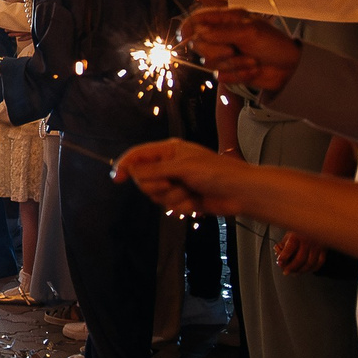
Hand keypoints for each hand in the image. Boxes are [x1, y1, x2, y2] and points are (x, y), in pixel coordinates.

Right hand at [112, 139, 254, 216]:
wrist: (240, 193)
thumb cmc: (216, 172)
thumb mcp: (182, 167)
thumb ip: (154, 170)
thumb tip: (131, 170)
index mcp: (169, 151)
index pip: (139, 156)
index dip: (126, 165)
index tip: (117, 178)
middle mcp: (169, 166)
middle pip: (144, 180)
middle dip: (156, 186)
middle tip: (171, 184)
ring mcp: (176, 183)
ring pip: (156, 195)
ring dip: (172, 197)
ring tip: (189, 193)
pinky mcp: (183, 199)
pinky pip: (170, 206)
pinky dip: (182, 206)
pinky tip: (196, 203)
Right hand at [178, 7, 301, 96]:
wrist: (291, 69)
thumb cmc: (274, 44)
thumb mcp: (249, 32)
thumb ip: (221, 32)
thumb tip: (198, 32)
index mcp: (227, 20)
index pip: (197, 20)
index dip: (188, 28)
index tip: (187, 37)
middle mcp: (223, 36)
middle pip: (199, 44)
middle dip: (216, 51)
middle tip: (233, 50)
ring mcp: (226, 54)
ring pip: (210, 63)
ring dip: (232, 64)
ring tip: (251, 61)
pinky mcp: (231, 71)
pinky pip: (222, 76)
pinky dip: (238, 75)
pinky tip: (252, 70)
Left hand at [274, 230, 328, 275]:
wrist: (317, 224)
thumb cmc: (300, 230)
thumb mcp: (290, 234)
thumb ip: (284, 245)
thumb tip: (278, 255)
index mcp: (296, 236)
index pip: (289, 248)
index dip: (284, 257)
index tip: (279, 263)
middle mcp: (307, 241)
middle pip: (300, 259)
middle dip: (292, 268)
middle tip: (286, 272)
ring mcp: (316, 246)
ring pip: (310, 263)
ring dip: (302, 270)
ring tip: (295, 273)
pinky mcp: (323, 250)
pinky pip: (319, 263)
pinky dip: (313, 269)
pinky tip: (307, 270)